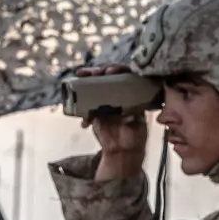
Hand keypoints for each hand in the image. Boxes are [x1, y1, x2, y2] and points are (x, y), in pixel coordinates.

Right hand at [77, 64, 148, 180]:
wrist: (123, 150)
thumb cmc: (135, 135)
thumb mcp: (138, 127)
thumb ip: (134, 120)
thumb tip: (128, 115)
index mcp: (130, 93)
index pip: (124, 74)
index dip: (118, 69)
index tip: (111, 71)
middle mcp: (116, 93)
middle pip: (106, 75)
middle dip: (98, 70)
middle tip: (94, 72)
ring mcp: (103, 100)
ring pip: (92, 84)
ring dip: (85, 78)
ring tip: (81, 75)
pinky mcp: (93, 111)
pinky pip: (84, 105)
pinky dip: (80, 108)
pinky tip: (84, 117)